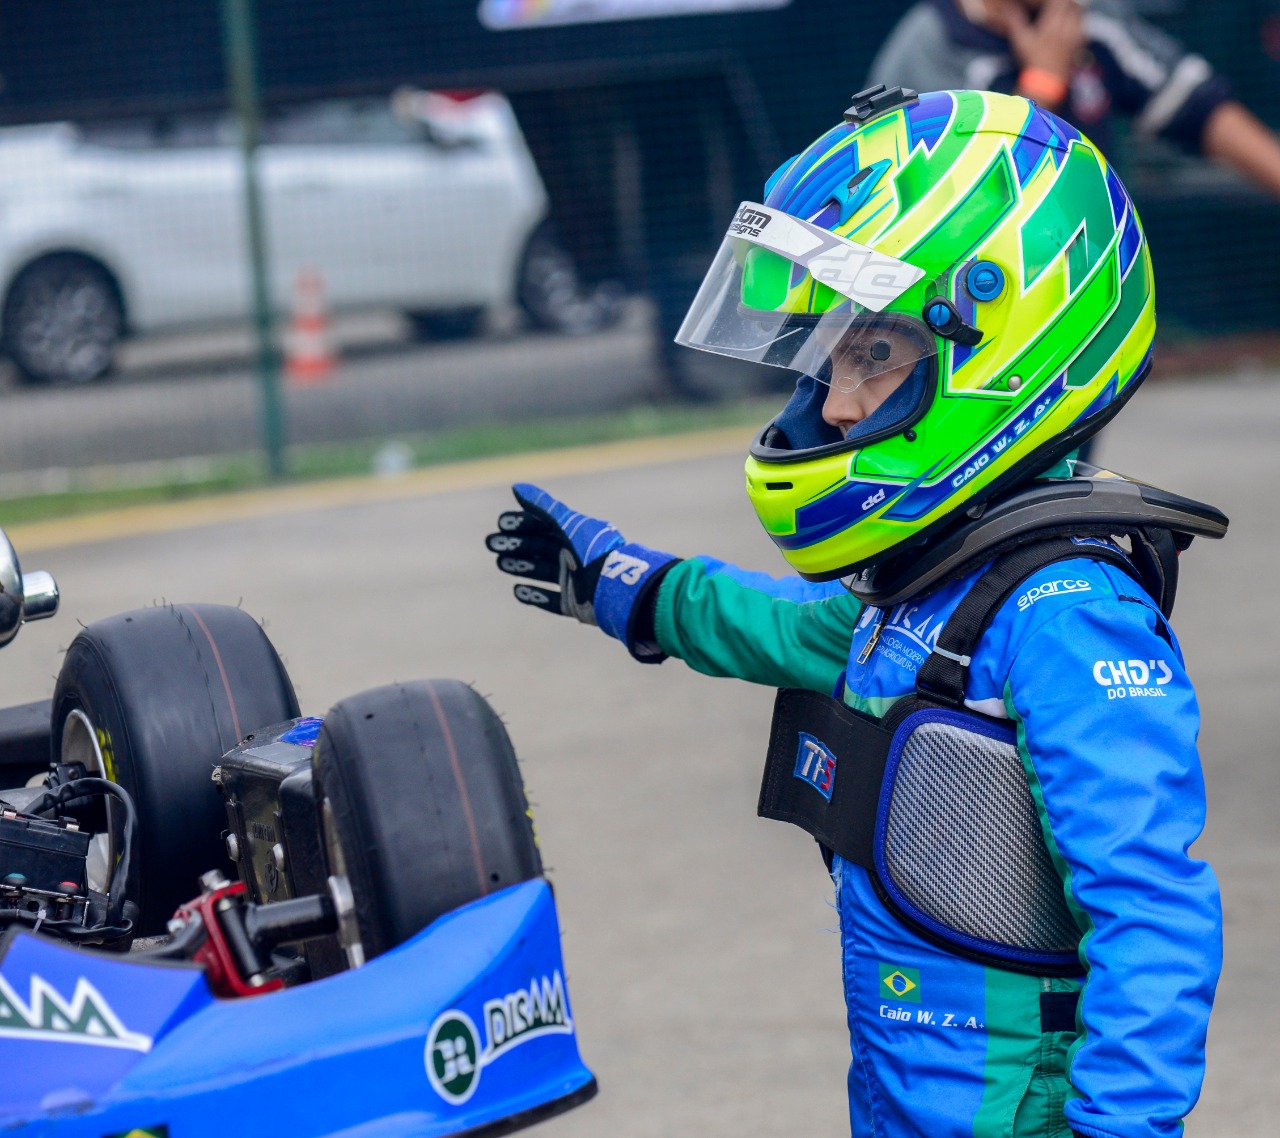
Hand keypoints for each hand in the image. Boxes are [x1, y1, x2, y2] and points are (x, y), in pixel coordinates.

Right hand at [486, 484, 677, 657]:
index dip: (521, 523)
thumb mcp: (567, 523)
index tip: (501, 524)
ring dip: (520, 566)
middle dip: (515, 545)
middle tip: (492, 543)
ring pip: (540, 571)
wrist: (613, 586)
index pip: (543, 526)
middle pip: (538, 548)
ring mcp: (573, 580)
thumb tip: (517, 487)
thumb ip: (542, 506)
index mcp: (574, 535)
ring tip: (500, 563)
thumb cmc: (592, 549)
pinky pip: (550, 600)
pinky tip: (517, 590)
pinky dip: (534, 596)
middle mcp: (573, 556)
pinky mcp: (573, 603)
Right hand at [997, 0, 1084, 82]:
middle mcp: (1066, 27)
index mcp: (1052, 24)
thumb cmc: (1031, 61)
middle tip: (1054, 6)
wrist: (1044, 83)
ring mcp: (1074, 35)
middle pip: (1070, 5)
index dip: (1054, 1)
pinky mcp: (1078, 43)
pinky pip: (1082, 25)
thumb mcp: (1021, 41)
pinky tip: (1070, 24)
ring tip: (1063, 12)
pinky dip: (1077, 20)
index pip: (1059, 2)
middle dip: (1063, 3)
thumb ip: (1015, 22)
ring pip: (1078, 13)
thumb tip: (1008, 8)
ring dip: (1071, 9)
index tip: (1046, 3)